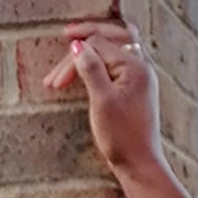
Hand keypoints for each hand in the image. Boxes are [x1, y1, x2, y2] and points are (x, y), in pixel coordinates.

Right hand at [43, 19, 162, 176]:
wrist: (139, 164)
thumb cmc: (121, 136)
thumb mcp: (101, 100)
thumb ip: (90, 69)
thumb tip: (77, 44)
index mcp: (136, 66)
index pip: (99, 44)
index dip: (74, 57)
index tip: (55, 81)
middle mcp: (142, 66)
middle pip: (113, 36)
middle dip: (87, 38)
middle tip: (65, 34)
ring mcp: (140, 77)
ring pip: (114, 49)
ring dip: (90, 53)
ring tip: (65, 69)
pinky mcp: (135, 88)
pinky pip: (116, 63)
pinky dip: (98, 64)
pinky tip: (84, 71)